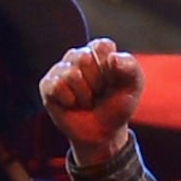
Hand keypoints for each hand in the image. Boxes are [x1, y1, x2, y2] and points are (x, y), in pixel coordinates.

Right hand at [36, 37, 142, 163]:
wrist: (101, 134)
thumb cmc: (116, 107)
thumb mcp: (133, 88)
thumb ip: (131, 68)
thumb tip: (113, 58)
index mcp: (100, 51)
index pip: (101, 46)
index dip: (109, 69)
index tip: (113, 82)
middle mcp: (78, 56)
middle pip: (83, 58)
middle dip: (96, 82)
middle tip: (98, 93)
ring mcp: (61, 70)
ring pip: (70, 74)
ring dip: (83, 95)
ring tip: (86, 101)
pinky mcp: (47, 85)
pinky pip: (56, 86)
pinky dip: (68, 100)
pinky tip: (72, 104)